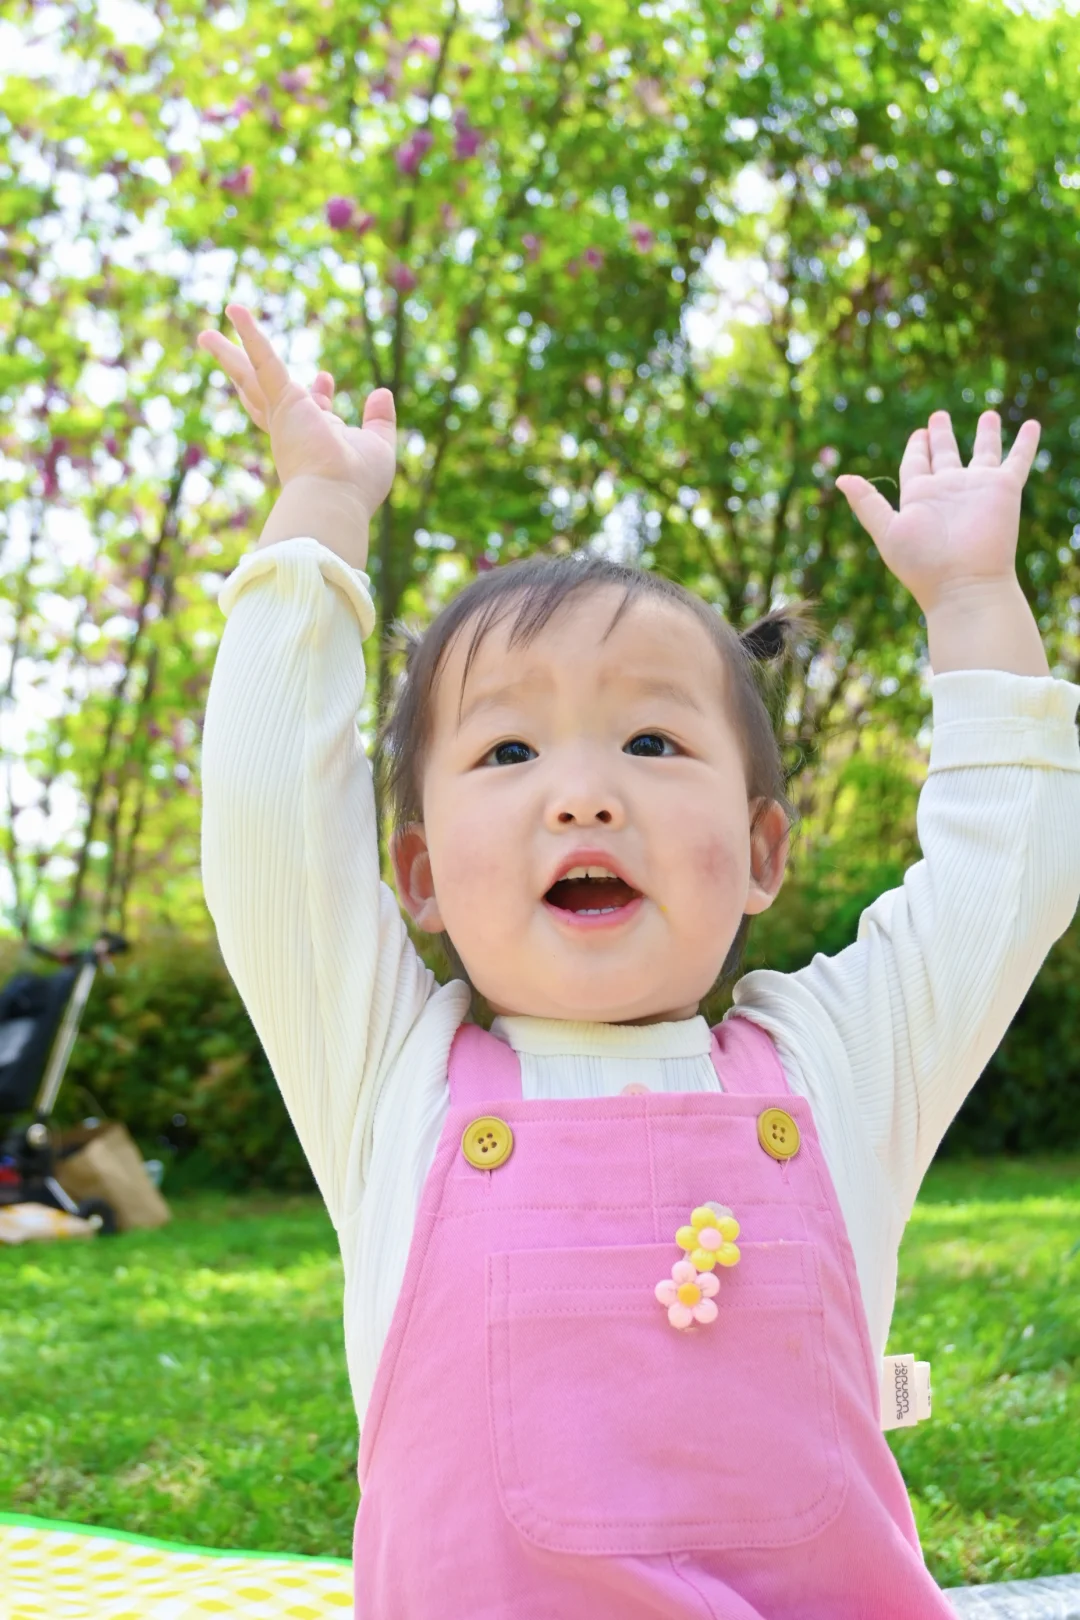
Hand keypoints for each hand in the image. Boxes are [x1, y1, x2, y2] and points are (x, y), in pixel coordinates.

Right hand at [197, 303, 396, 518]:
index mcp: (314, 437)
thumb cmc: (357, 483)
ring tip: (206, 336)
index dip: (319, 391)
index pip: (311, 407)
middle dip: (251, 373)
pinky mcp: (282, 401)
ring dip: (229, 354)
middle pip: (263, 394)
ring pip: (250, 377)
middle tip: (230, 354)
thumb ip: (380, 420)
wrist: (337, 497)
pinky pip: (263, 360)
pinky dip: (250, 335)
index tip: (325, 376)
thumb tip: (381, 393)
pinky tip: (235, 311)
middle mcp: (293, 427)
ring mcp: (283, 415)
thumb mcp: (378, 446)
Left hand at [835, 410, 1040, 613]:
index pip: (915, 463)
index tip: (918, 433)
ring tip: (989, 414)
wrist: (963, 585)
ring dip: (986, 434)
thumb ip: (867, 503)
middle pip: (945, 454)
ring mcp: (976, 488)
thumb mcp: (887, 531)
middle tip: (938, 417)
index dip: (916, 448)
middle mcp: (948, 490)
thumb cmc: (922, 564)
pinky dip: (1026, 443)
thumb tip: (841, 478)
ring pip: (984, 452)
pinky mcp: (1004, 489)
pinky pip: (1018, 460)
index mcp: (919, 497)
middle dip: (941, 436)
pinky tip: (1033, 425)